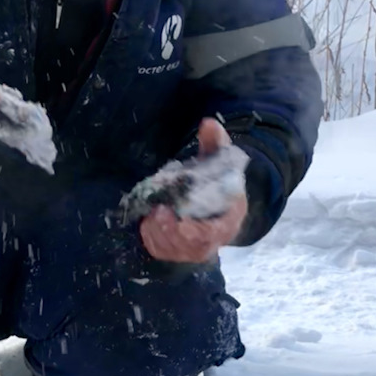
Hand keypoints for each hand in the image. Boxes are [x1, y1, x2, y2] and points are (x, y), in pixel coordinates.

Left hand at [139, 118, 247, 262]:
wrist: (217, 203)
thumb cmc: (218, 181)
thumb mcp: (220, 161)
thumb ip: (216, 144)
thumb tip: (208, 123)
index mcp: (228, 220)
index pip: (213, 234)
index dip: (194, 232)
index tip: (177, 221)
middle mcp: (213, 240)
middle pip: (191, 247)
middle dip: (171, 233)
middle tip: (157, 213)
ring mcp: (194, 249)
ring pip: (175, 251)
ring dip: (159, 235)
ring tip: (151, 215)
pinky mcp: (178, 252)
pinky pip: (162, 252)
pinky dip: (152, 240)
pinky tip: (147, 223)